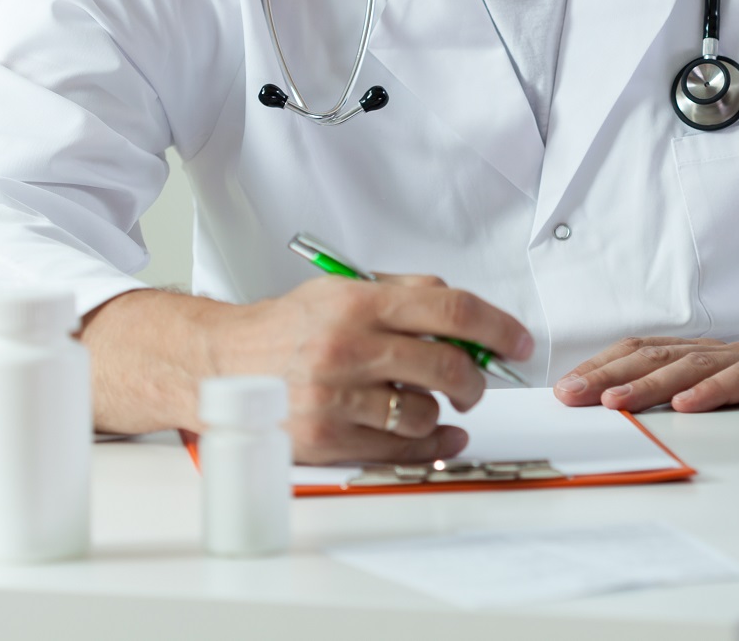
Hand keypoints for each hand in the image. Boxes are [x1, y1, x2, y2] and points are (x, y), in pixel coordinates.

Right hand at [221, 274, 533, 462]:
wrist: (220, 364)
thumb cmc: (287, 329)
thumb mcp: (342, 291)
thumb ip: (406, 294)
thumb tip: (467, 316)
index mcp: (359, 304)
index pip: (450, 309)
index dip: (496, 327)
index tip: (518, 342)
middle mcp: (348, 347)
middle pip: (447, 365)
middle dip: (475, 379)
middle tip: (475, 383)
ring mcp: (336, 396)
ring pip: (425, 411)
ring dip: (439, 411)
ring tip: (423, 401)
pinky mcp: (326, 438)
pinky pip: (399, 447)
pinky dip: (427, 443)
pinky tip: (434, 434)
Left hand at [553, 336, 738, 410]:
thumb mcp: (701, 415)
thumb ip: (661, 409)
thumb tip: (601, 414)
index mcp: (698, 356)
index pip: (641, 350)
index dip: (602, 366)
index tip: (565, 390)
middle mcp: (722, 352)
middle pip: (659, 355)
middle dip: (612, 375)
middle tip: (577, 395)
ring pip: (695, 365)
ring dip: (652, 384)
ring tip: (618, 403)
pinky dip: (714, 391)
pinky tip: (687, 405)